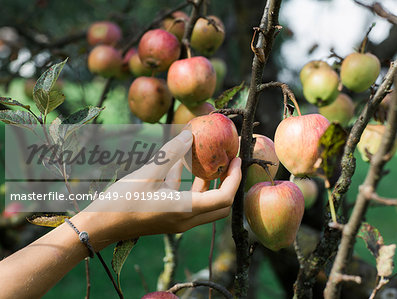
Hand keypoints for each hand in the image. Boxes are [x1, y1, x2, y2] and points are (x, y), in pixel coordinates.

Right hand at [71, 130, 241, 249]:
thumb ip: (171, 154)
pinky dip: (191, 186)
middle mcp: (186, 220)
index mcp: (185, 210)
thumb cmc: (122, 201)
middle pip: (221, 206)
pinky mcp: (169, 218)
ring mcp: (178, 221)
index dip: (234, 178)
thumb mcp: (147, 173)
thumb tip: (189, 134)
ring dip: (211, 185)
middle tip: (229, 162)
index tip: (236, 159)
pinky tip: (181, 165)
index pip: (224, 197)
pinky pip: (189, 202)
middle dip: (229, 184)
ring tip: (210, 161)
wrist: (101, 226)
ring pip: (206, 205)